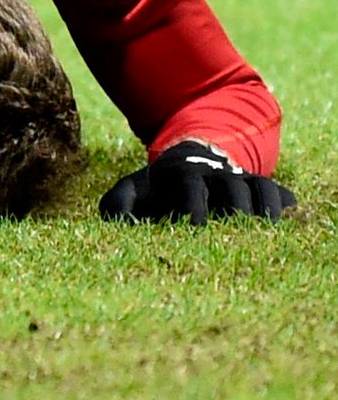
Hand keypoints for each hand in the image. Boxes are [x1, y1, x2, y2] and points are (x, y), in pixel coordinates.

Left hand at [99, 141, 295, 224]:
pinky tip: (282, 220)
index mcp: (180, 172)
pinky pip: (274, 189)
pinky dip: (280, 202)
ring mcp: (237, 177)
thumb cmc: (155, 187)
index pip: (190, 184)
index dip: (195, 205)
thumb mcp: (132, 189)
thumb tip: (117, 224)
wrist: (186, 162)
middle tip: (237, 235)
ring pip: (257, 187)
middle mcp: (212, 172)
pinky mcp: (256, 186)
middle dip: (235, 209)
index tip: (196, 228)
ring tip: (264, 237)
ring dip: (262, 210)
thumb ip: (118, 204)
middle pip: (231, 187)